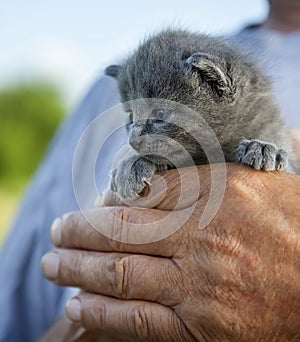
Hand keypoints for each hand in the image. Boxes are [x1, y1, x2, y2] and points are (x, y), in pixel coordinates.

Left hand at [42, 164, 299, 340]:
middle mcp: (202, 239)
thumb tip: (155, 172)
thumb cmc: (291, 224)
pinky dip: (102, 313)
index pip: (142, 191)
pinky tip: (78, 305)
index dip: (107, 198)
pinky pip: (139, 321)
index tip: (91, 205)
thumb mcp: (255, 181)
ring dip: (77, 270)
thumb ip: (204, 174)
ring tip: (52, 265)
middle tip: (56, 231)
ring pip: (120, 275)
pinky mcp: (202, 328)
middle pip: (119, 231)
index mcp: (217, 196)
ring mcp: (200, 287)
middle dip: (77, 232)